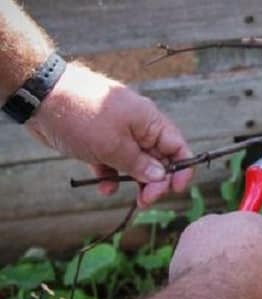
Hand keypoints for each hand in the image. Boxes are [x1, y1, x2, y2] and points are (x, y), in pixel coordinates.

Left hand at [26, 62, 193, 206]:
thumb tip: (161, 177)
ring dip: (136, 182)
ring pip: (136, 163)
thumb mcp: (113, 146)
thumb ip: (140, 164)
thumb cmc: (83, 115)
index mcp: (149, 122)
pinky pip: (112, 162)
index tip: (177, 189)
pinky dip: (111, 176)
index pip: (177, 146)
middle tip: (146, 201)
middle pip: (159, 159)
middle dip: (157, 181)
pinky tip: (104, 188)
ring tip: (134, 201)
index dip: (182, 168)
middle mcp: (138, 127)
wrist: (41, 97)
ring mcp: (117, 134)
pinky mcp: (98, 141)